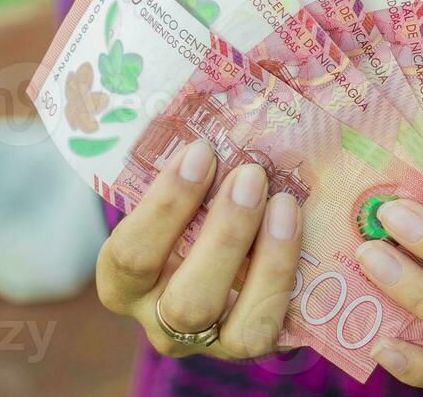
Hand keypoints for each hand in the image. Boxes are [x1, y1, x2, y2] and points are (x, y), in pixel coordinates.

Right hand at [94, 139, 303, 360]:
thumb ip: (187, 161)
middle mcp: (160, 318)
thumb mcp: (179, 190)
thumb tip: (213, 81)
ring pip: (236, 324)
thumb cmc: (192, 205)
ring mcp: (208, 339)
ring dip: (267, 259)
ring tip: (285, 201)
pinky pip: (270, 325)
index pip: (130, 256)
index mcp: (124, 279)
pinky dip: (287, 275)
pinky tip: (298, 228)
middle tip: (251, 175)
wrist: (225, 250)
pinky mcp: (250, 340)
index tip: (200, 151)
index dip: (165, 205)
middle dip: (225, 235)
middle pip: (187, 300)